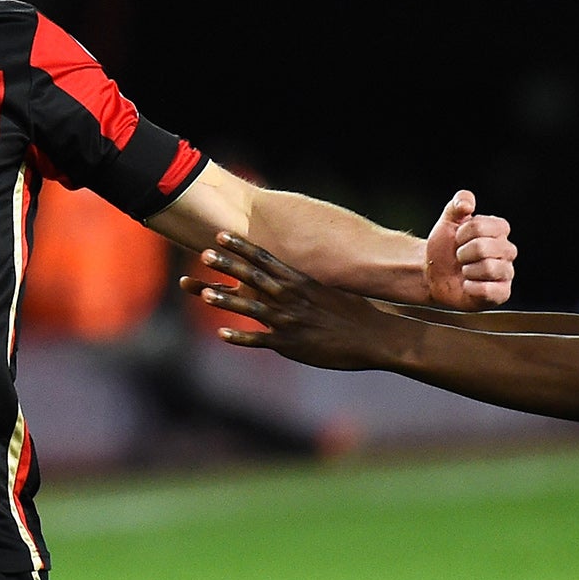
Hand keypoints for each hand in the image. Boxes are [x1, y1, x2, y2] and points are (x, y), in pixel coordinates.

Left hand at [182, 233, 410, 369]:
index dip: (241, 247)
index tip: (221, 235)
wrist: (374, 335)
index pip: (265, 259)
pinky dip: (240, 337)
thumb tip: (298, 271)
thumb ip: (308, 282)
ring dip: (226, 299)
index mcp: (300, 281)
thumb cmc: (355, 311)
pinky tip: (221, 333)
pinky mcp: (290, 344)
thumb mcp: (330, 289)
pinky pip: (260, 340)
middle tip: (205, 253)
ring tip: (204, 292)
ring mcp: (288, 321)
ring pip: (250, 307)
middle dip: (228, 265)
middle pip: (253, 277)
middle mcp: (291, 297)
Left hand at [423, 190, 515, 308]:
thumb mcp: (448, 220)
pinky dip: (471, 287)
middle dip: (463, 252)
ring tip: (464, 271)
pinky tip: (466, 285)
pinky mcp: (501, 294)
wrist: (432, 274)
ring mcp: (506, 273)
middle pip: (485, 247)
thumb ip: (458, 203)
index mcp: (499, 230)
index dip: (463, 232)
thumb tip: (467, 204)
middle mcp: (507, 251)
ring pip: (490, 268)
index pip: (482, 226)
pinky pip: (489, 290)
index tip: (457, 238)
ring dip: (467, 270)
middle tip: (459, 257)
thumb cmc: (445, 247)